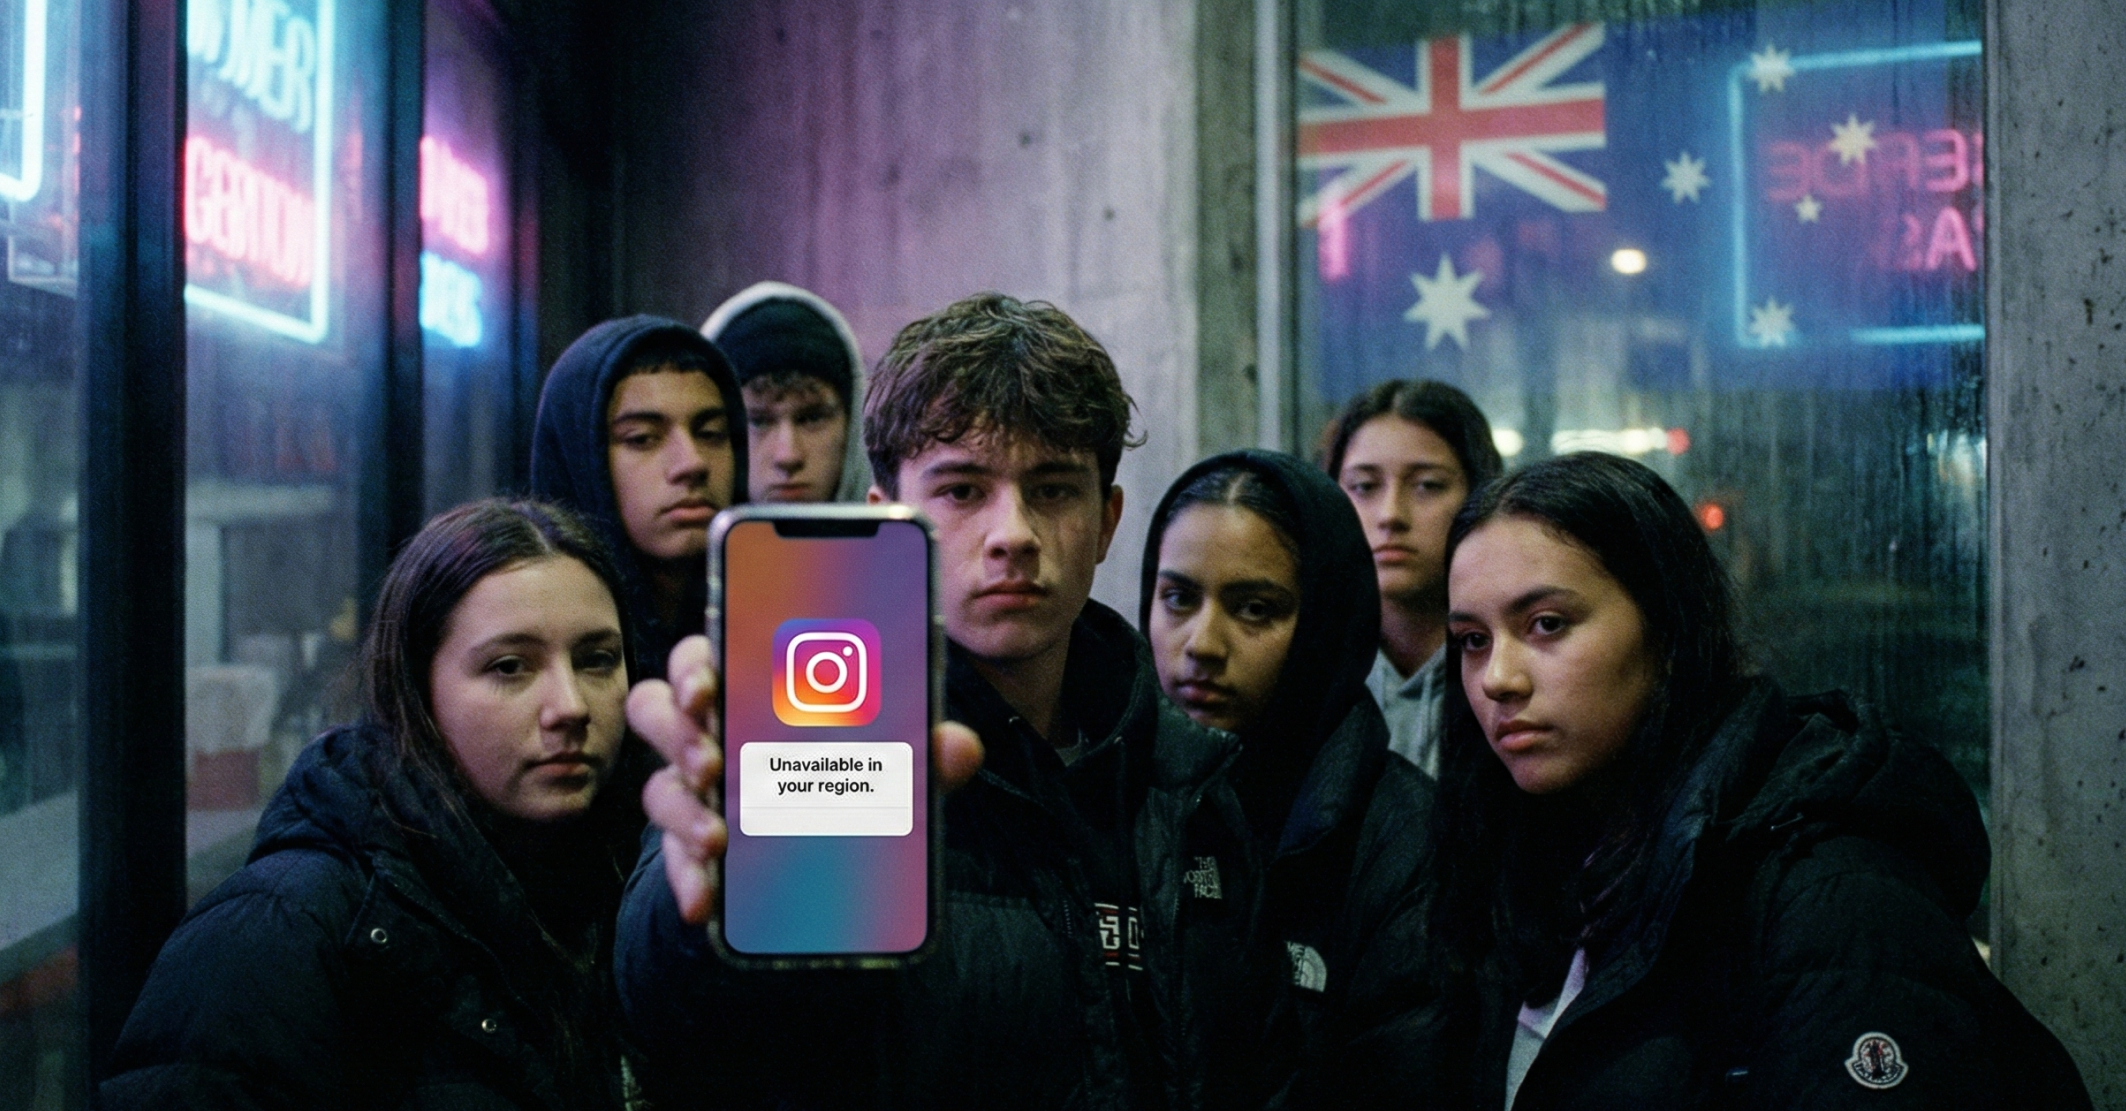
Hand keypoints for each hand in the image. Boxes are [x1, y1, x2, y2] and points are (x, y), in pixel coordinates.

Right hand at [631, 634, 984, 924]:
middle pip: (657, 710)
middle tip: (713, 762)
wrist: (813, 852)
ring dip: (682, 810)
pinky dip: (686, 880)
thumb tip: (958, 745)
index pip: (700, 657)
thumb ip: (921, 752)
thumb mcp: (887, 763)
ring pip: (657, 786)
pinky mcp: (686, 846)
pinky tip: (704, 901)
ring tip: (718, 839)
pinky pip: (672, 860)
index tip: (708, 684)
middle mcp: (705, 732)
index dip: (694, 664)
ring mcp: (690, 790)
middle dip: (679, 734)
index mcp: (745, 689)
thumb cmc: (842, 773)